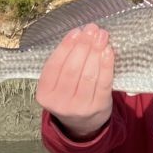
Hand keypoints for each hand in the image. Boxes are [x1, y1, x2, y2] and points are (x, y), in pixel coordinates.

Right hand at [35, 24, 113, 138]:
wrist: (83, 123)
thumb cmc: (70, 94)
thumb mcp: (57, 84)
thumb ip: (63, 63)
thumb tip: (79, 34)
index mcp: (45, 94)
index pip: (54, 66)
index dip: (65, 46)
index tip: (76, 31)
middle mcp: (60, 103)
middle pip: (72, 69)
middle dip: (83, 46)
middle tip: (92, 29)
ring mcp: (80, 107)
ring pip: (88, 75)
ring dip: (96, 51)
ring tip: (101, 36)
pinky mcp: (98, 107)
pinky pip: (104, 82)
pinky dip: (107, 64)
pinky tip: (108, 51)